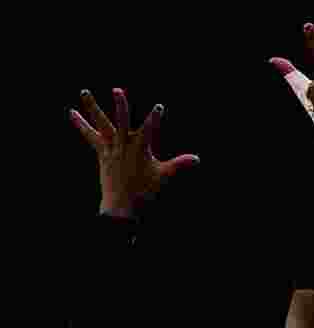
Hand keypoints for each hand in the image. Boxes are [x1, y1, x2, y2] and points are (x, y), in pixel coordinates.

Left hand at [70, 89, 199, 216]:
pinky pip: (90, 136)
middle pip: (120, 121)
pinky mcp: (102, 154)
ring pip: (101, 124)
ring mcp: (111, 149)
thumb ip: (180, 164)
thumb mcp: (164, 176)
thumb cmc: (145, 192)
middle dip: (120, 105)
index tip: (159, 107)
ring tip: (83, 91)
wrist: (122, 207)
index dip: (155, 118)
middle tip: (117, 90)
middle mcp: (124, 146)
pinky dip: (81, 124)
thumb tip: (197, 159)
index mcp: (140, 150)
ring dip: (92, 107)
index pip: (149, 129)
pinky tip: (72, 112)